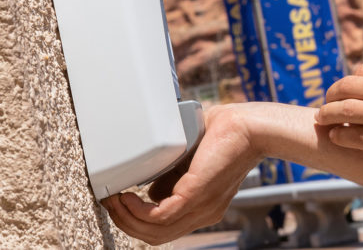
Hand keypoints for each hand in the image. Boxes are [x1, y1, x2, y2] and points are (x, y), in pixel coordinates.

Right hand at [102, 103, 262, 244]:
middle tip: (109, 203)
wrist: (253, 126)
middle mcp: (203, 212)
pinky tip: (126, 196)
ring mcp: (202, 207)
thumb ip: (172, 176)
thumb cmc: (227, 134)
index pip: (164, 228)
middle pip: (154, 235)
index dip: (137, 220)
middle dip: (125, 222)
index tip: (119, 203)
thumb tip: (148, 189)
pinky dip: (137, 210)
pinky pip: (159, 216)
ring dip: (126, 218)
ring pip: (154, 231)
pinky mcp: (197, 194)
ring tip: (112, 199)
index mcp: (203, 207)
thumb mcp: (191, 161)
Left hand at [318, 59, 362, 181]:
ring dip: (328, 114)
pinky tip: (337, 137)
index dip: (353, 77)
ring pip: (347, 111)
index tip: (348, 88)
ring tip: (322, 118)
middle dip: (332, 93)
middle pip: (349, 86)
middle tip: (327, 101)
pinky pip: (356, 138)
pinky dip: (340, 136)